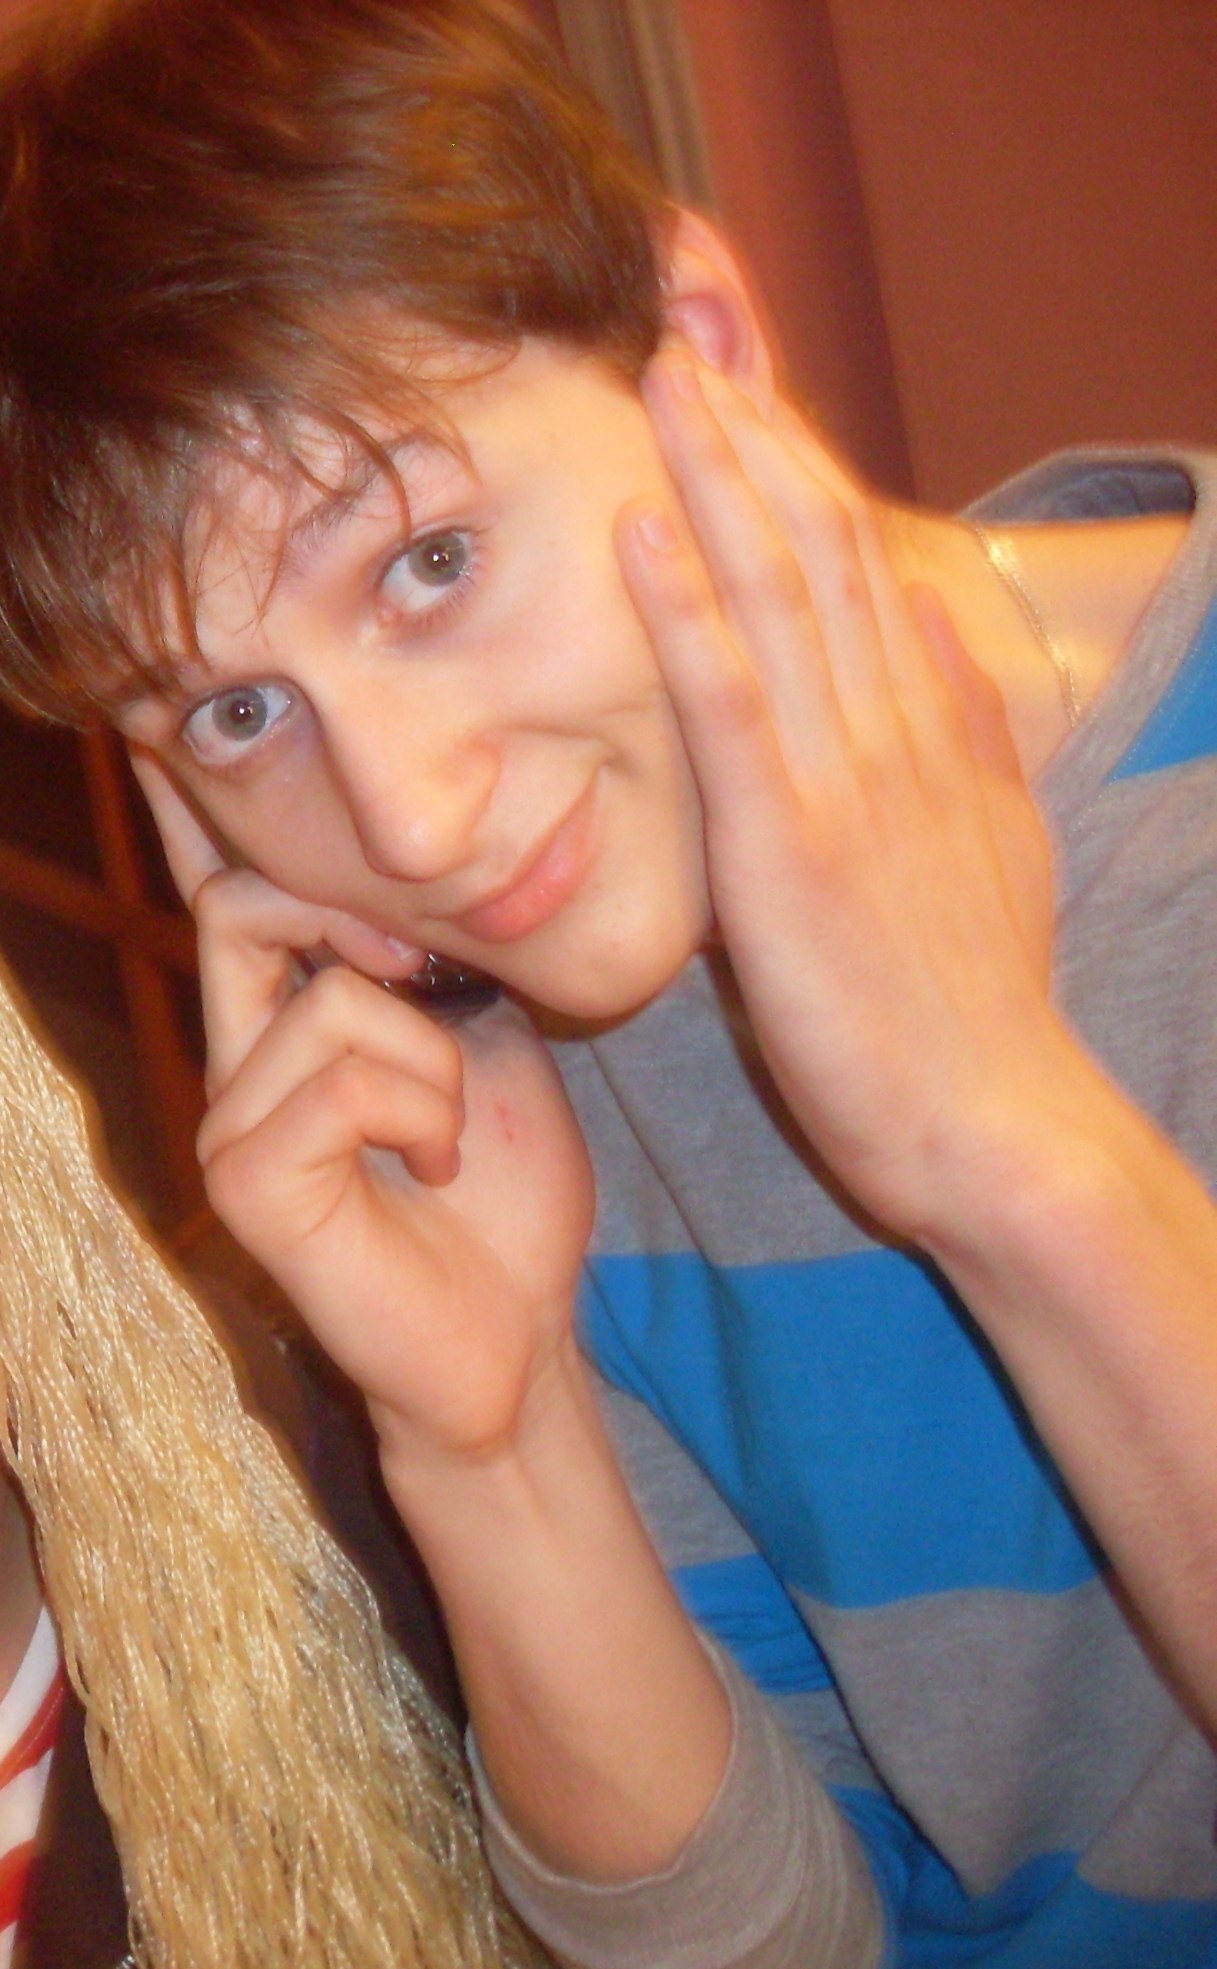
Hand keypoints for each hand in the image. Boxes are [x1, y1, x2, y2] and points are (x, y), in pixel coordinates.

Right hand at [132, 755, 594, 1468]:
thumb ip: (432, 970)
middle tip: (427, 979)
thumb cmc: (506, 1200)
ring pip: (327, 1001)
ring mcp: (230, 1127)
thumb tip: (423, 887)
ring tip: (448, 1134)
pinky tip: (436, 1168)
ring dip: (431, 1060)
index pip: (236, 899)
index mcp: (284, 1032)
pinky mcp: (247, 1182)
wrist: (519, 1333)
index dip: (290, 858)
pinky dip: (420, 1112)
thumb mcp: (486, 1045)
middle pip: (235, 909)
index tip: (383, 903)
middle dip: (351, 915)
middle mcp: (236, 1070)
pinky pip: (340, 1084)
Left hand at [617, 354, 1061, 1243]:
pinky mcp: (791, 849)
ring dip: (719, 482)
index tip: (747, 395)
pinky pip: (734, 707)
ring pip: (781, 598)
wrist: (996, 1122)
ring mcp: (846, 783)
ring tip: (665, 381)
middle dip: (755, 439)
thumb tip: (943, 636)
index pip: (865, 568)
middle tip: (687, 340)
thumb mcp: (998, 848)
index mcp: (929, 732)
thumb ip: (969, 738)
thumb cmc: (977, 1006)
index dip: (801, 472)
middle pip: (824, 552)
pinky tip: (645, 529)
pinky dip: (688, 612)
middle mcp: (892, 732)